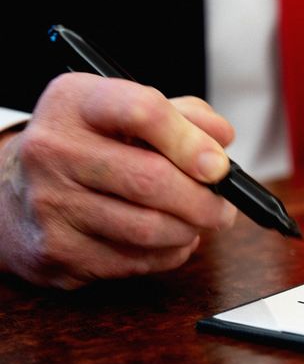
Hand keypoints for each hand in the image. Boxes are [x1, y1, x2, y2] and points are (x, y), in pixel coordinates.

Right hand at [0, 73, 236, 288]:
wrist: (14, 198)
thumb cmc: (88, 150)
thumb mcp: (125, 116)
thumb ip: (182, 116)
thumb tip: (221, 137)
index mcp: (75, 103)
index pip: (142, 111)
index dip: (191, 141)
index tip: (219, 165)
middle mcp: (54, 150)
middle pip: (152, 180)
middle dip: (204, 200)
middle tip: (223, 206)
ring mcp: (51, 204)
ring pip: (150, 227)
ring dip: (190, 230)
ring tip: (197, 221)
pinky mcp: (58, 252)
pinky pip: (137, 261)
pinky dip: (168, 253)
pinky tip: (167, 240)